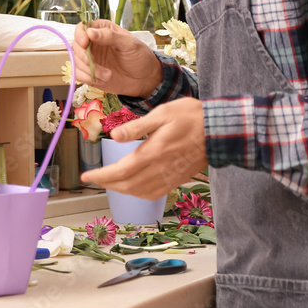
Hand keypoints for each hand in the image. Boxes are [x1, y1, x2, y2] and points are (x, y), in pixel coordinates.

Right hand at [73, 20, 162, 97]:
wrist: (145, 79)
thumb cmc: (140, 57)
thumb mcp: (129, 43)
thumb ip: (110, 36)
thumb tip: (90, 32)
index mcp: (102, 31)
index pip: (82, 28)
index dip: (80, 35)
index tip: (84, 43)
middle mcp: (93, 44)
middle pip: (76, 46)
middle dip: (83, 56)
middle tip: (93, 63)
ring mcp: (90, 59)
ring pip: (76, 62)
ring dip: (89, 70)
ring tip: (108, 75)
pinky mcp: (90, 73)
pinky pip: (79, 75)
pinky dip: (88, 78)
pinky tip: (103, 80)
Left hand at [80, 98, 207, 198]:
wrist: (221, 131)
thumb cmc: (192, 117)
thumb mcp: (162, 113)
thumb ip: (137, 127)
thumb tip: (114, 136)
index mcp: (153, 152)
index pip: (121, 170)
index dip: (101, 176)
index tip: (86, 176)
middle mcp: (160, 169)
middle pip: (127, 185)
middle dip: (107, 184)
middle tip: (93, 178)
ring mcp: (170, 177)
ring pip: (139, 192)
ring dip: (121, 190)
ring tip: (109, 181)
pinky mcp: (177, 179)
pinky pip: (154, 193)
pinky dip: (138, 193)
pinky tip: (133, 186)